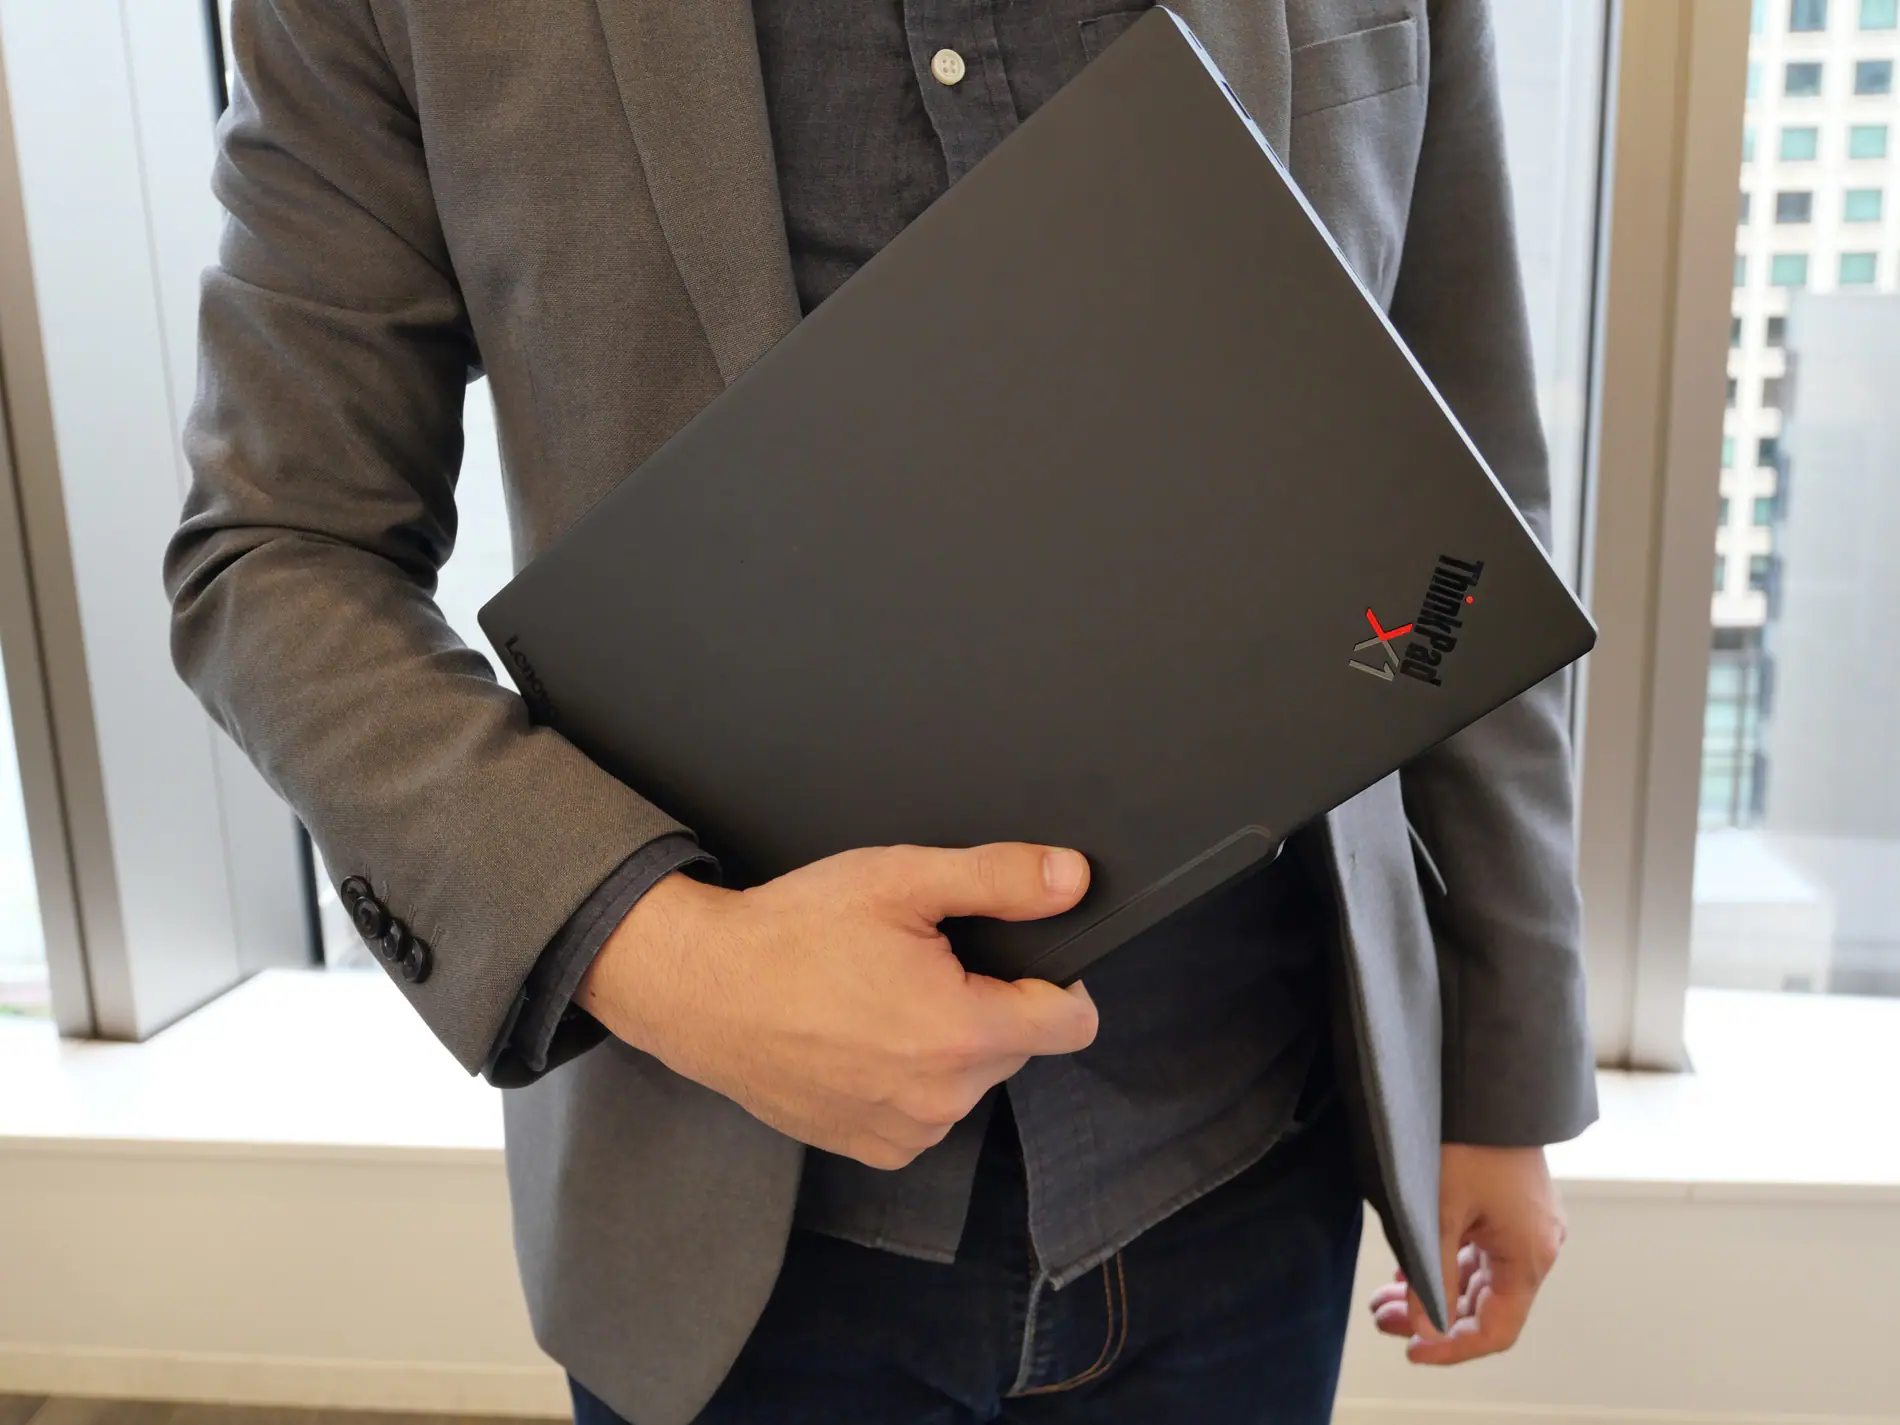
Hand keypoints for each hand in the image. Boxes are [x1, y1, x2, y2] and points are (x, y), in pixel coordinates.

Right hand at [577, 843, 1098, 1169]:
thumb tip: (1070, 879)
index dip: (1055, 980)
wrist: (699, 988)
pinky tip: (862, 1038)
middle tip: (920, 964)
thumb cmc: (790, 933)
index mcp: (960, 1032)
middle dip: (987, 1004)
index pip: (1071, 1024)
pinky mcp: (872, 1148)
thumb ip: (998, 879)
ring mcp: (905, 1131)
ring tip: (881, 999)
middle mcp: (940, 1098)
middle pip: (1017, 1047)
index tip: (1012, 958)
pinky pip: (926, 1111)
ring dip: (947, 1044)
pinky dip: (909, 1078)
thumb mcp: (899, 880)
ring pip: (970, 1080)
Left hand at [1369, 1144, 1567, 1363]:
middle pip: (1484, 1305)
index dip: (1452, 1349)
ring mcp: (1525, 1226)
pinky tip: (1407, 1267)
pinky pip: (1477, 1250)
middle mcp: (1535, 1246)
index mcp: (1529, 1256)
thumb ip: (1433, 1279)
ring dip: (1433, 1290)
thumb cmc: (1466, 1143)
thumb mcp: (1438, 1215)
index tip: (1411, 1350)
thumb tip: (1424, 1331)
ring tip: (1384, 1298)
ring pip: (1477, 1277)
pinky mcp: (1510, 1207)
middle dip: (1431, 1318)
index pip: (1496, 1329)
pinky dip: (1444, 1262)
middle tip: (1382, 1318)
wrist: (1482, 1082)